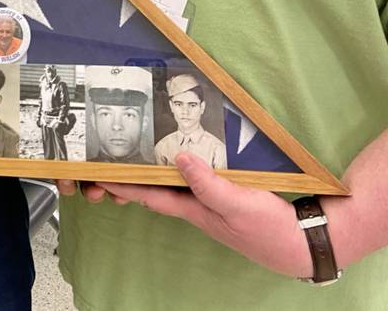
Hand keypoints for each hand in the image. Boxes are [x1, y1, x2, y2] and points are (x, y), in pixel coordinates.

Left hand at [88, 154, 312, 277]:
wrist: (301, 242)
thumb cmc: (269, 228)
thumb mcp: (237, 203)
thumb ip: (209, 183)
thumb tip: (179, 158)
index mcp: (193, 209)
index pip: (150, 195)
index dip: (123, 185)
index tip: (98, 174)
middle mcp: (195, 206)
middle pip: (153, 192)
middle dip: (127, 181)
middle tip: (103, 165)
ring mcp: (208, 202)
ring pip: (170, 185)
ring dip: (149, 174)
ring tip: (127, 157)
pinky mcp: (222, 195)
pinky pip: (189, 180)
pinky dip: (177, 168)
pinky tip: (176, 157)